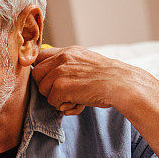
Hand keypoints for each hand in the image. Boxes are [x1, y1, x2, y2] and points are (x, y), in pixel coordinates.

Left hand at [32, 46, 158, 116]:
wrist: (122, 85)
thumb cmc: (107, 78)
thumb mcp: (86, 63)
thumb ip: (68, 66)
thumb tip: (49, 80)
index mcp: (69, 51)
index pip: (40, 56)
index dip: (41, 70)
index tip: (47, 80)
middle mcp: (63, 58)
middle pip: (36, 74)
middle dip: (46, 86)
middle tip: (62, 93)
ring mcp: (60, 71)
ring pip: (42, 89)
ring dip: (55, 98)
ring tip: (73, 98)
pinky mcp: (61, 86)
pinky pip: (52, 101)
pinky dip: (62, 106)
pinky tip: (77, 103)